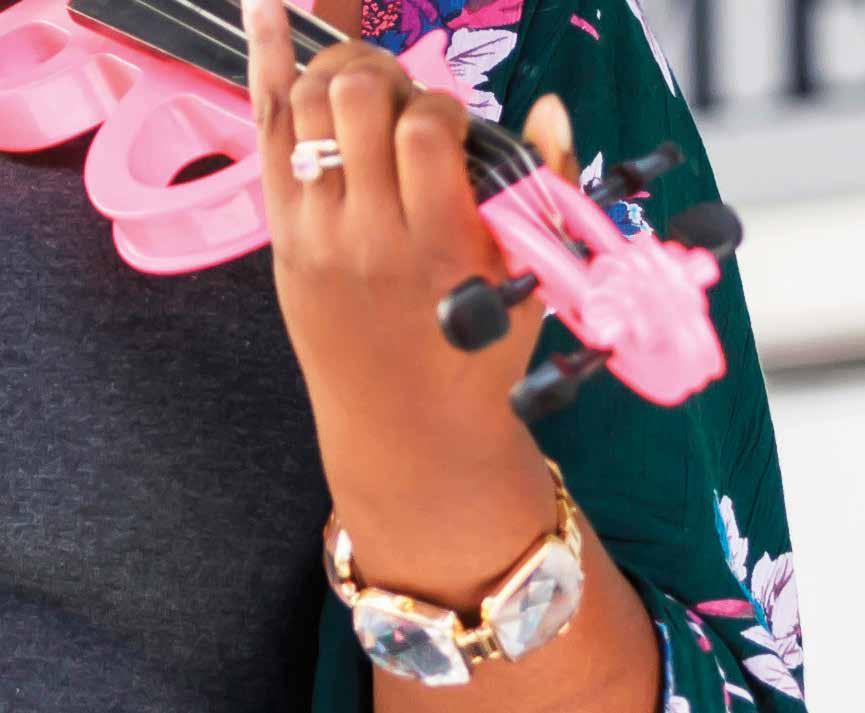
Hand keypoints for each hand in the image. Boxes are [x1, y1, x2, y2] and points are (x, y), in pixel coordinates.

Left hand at [243, 0, 578, 607]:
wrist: (407, 433)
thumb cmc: (475, 363)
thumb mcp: (525, 286)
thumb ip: (540, 192)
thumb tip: (550, 109)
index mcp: (438, 243)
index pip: (427, 124)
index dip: (443, 105)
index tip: (452, 129)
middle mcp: (366, 233)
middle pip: (354, 96)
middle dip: (384, 76)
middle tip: (401, 105)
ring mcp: (313, 236)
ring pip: (302, 104)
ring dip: (334, 73)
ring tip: (358, 88)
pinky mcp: (281, 242)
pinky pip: (265, 140)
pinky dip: (266, 68)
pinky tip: (266, 12)